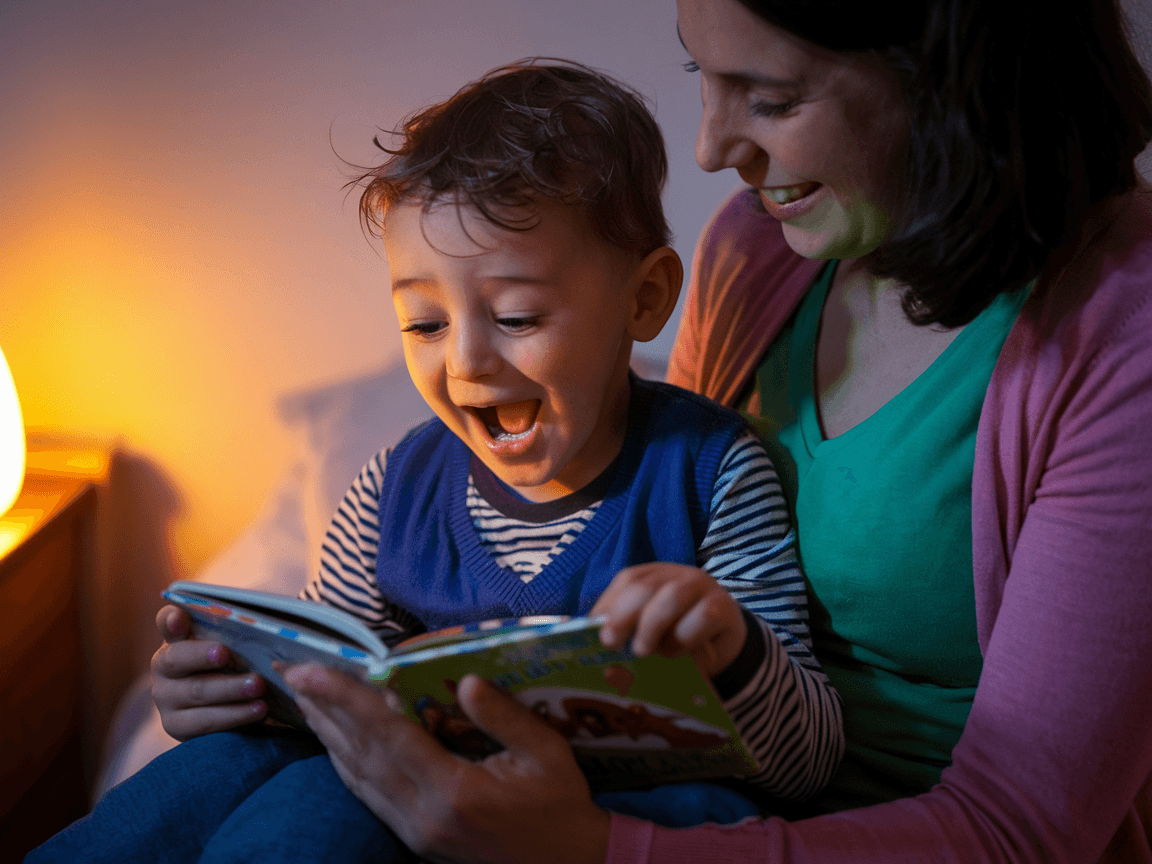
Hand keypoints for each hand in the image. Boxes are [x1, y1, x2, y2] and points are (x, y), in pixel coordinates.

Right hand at [150, 604, 267, 739]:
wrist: (221, 705)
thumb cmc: (230, 663)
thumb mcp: (230, 644)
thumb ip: (235, 630)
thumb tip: (267, 617)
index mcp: (176, 638)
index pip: (167, 621)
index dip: (171, 619)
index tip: (179, 619)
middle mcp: (163, 665)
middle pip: (178, 659)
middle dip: (205, 656)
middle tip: (226, 654)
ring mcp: (165, 697)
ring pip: (196, 692)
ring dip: (229, 689)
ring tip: (258, 686)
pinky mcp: (175, 725)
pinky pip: (204, 722)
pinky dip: (234, 716)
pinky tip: (258, 710)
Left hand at [285, 665, 610, 863]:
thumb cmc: (559, 804)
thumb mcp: (546, 753)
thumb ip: (503, 717)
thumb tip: (465, 680)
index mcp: (453, 791)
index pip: (387, 735)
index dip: (345, 699)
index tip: (310, 671)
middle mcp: (422, 815)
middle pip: (359, 754)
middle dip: (324, 709)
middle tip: (292, 671)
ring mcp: (414, 831)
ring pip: (356, 776)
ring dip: (328, 733)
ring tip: (305, 697)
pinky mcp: (413, 839)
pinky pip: (368, 795)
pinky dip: (346, 762)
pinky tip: (336, 741)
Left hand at [590, 562, 747, 678]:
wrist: (719, 643)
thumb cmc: (673, 635)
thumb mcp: (645, 631)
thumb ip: (621, 630)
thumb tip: (584, 638)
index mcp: (651, 576)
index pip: (627, 581)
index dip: (608, 606)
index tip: (597, 634)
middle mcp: (675, 575)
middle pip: (645, 586)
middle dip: (623, 614)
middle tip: (611, 642)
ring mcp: (701, 587)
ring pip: (672, 597)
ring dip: (652, 626)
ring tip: (642, 651)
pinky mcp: (723, 606)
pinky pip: (703, 617)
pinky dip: (685, 637)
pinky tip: (677, 653)